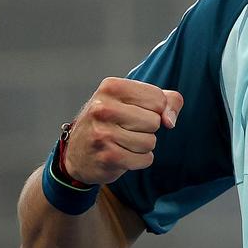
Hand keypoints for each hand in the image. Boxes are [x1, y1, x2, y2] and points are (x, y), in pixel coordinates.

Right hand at [63, 77, 183, 184]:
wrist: (77, 153)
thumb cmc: (113, 121)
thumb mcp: (136, 100)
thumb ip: (167, 100)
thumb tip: (170, 121)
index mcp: (111, 87)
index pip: (158, 99)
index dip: (156, 110)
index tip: (137, 112)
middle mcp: (102, 107)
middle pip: (155, 121)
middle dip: (148, 129)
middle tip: (126, 129)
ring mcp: (102, 133)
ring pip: (151, 141)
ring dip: (143, 146)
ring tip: (123, 142)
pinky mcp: (107, 157)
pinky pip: (145, 159)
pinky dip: (139, 160)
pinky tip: (122, 155)